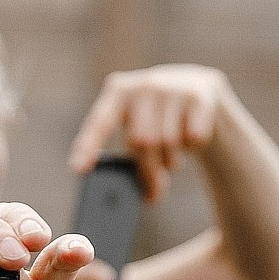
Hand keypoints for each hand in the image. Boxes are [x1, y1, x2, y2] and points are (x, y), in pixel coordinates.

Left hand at [69, 64, 233, 201]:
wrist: (198, 88)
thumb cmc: (158, 118)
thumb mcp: (139, 127)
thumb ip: (131, 156)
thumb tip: (145, 195)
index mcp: (117, 92)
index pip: (98, 123)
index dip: (87, 146)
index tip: (79, 169)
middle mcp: (143, 84)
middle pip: (141, 142)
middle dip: (148, 171)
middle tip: (153, 190)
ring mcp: (172, 87)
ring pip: (168, 142)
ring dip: (171, 161)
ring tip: (172, 157)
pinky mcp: (200, 95)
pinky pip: (193, 138)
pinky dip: (192, 148)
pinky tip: (190, 138)